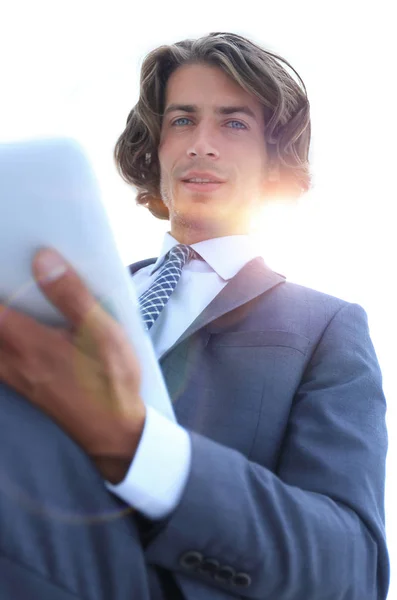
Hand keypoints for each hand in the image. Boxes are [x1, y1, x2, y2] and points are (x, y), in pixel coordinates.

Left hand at [0, 248, 146, 483]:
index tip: (4, 264)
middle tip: (8, 281)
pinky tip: (15, 335)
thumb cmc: (112, 380)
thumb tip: (42, 259)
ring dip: (0, 325)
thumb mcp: (102, 333)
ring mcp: (14, 376)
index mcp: (27, 341)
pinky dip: (1, 344)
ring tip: (12, 307)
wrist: (114, 432)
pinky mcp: (22, 387)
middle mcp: (11, 359)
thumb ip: (71, 296)